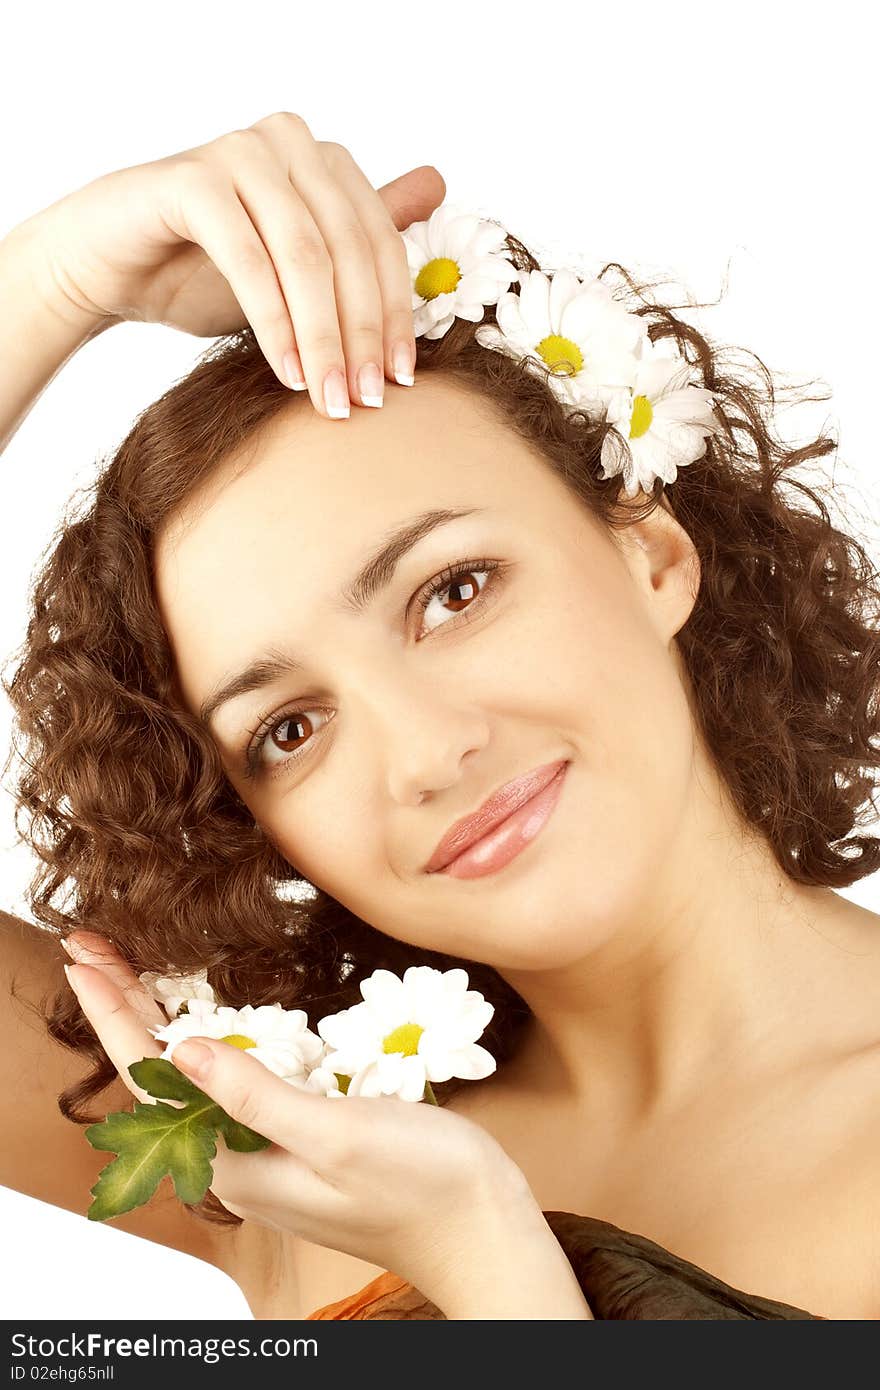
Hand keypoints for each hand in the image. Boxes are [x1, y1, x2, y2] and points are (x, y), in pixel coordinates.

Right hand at [16, 111, 445, 416]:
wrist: (107, 268)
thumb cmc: (203, 269)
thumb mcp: (296, 269)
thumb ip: (358, 233)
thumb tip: (437, 187)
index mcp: (322, 159)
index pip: (380, 241)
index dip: (395, 314)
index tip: (400, 381)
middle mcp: (287, 142)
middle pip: (349, 250)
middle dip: (361, 335)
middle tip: (363, 401)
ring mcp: (240, 153)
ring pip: (306, 257)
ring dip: (322, 338)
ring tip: (327, 398)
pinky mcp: (192, 180)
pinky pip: (249, 260)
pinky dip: (274, 323)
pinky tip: (286, 372)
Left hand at [60, 931, 534, 1296]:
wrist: (480, 1230)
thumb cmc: (423, 1187)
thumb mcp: (337, 1134)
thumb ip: (257, 1097)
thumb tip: (184, 1050)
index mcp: (238, 1161)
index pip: (150, 1078)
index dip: (112, 1014)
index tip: (83, 959)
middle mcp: (240, 1162)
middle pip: (161, 1075)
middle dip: (125, 1007)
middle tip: (92, 946)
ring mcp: (267, 1154)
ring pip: (194, 1078)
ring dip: (160, 1020)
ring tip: (130, 971)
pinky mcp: (297, 1144)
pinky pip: (232, 1085)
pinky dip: (209, 1039)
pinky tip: (206, 1019)